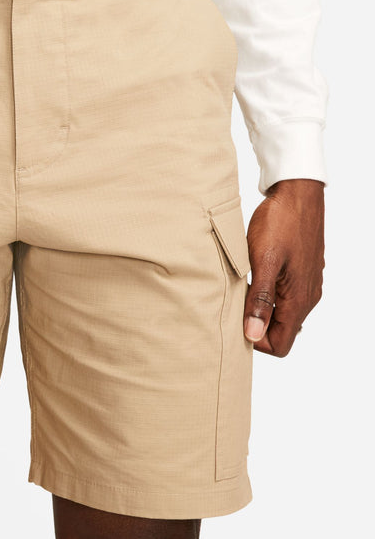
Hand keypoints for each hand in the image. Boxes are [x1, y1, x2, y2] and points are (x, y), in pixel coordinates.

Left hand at [243, 179, 324, 356]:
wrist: (296, 193)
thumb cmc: (280, 224)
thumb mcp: (263, 262)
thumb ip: (260, 300)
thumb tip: (253, 334)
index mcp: (299, 300)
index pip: (280, 345)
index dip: (256, 341)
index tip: (235, 324)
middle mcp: (307, 297)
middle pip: (280, 332)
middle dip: (255, 327)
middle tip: (231, 309)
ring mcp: (305, 284)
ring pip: (282, 314)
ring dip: (259, 310)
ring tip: (238, 293)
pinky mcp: (300, 272)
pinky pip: (284, 297)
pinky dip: (266, 296)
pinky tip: (249, 279)